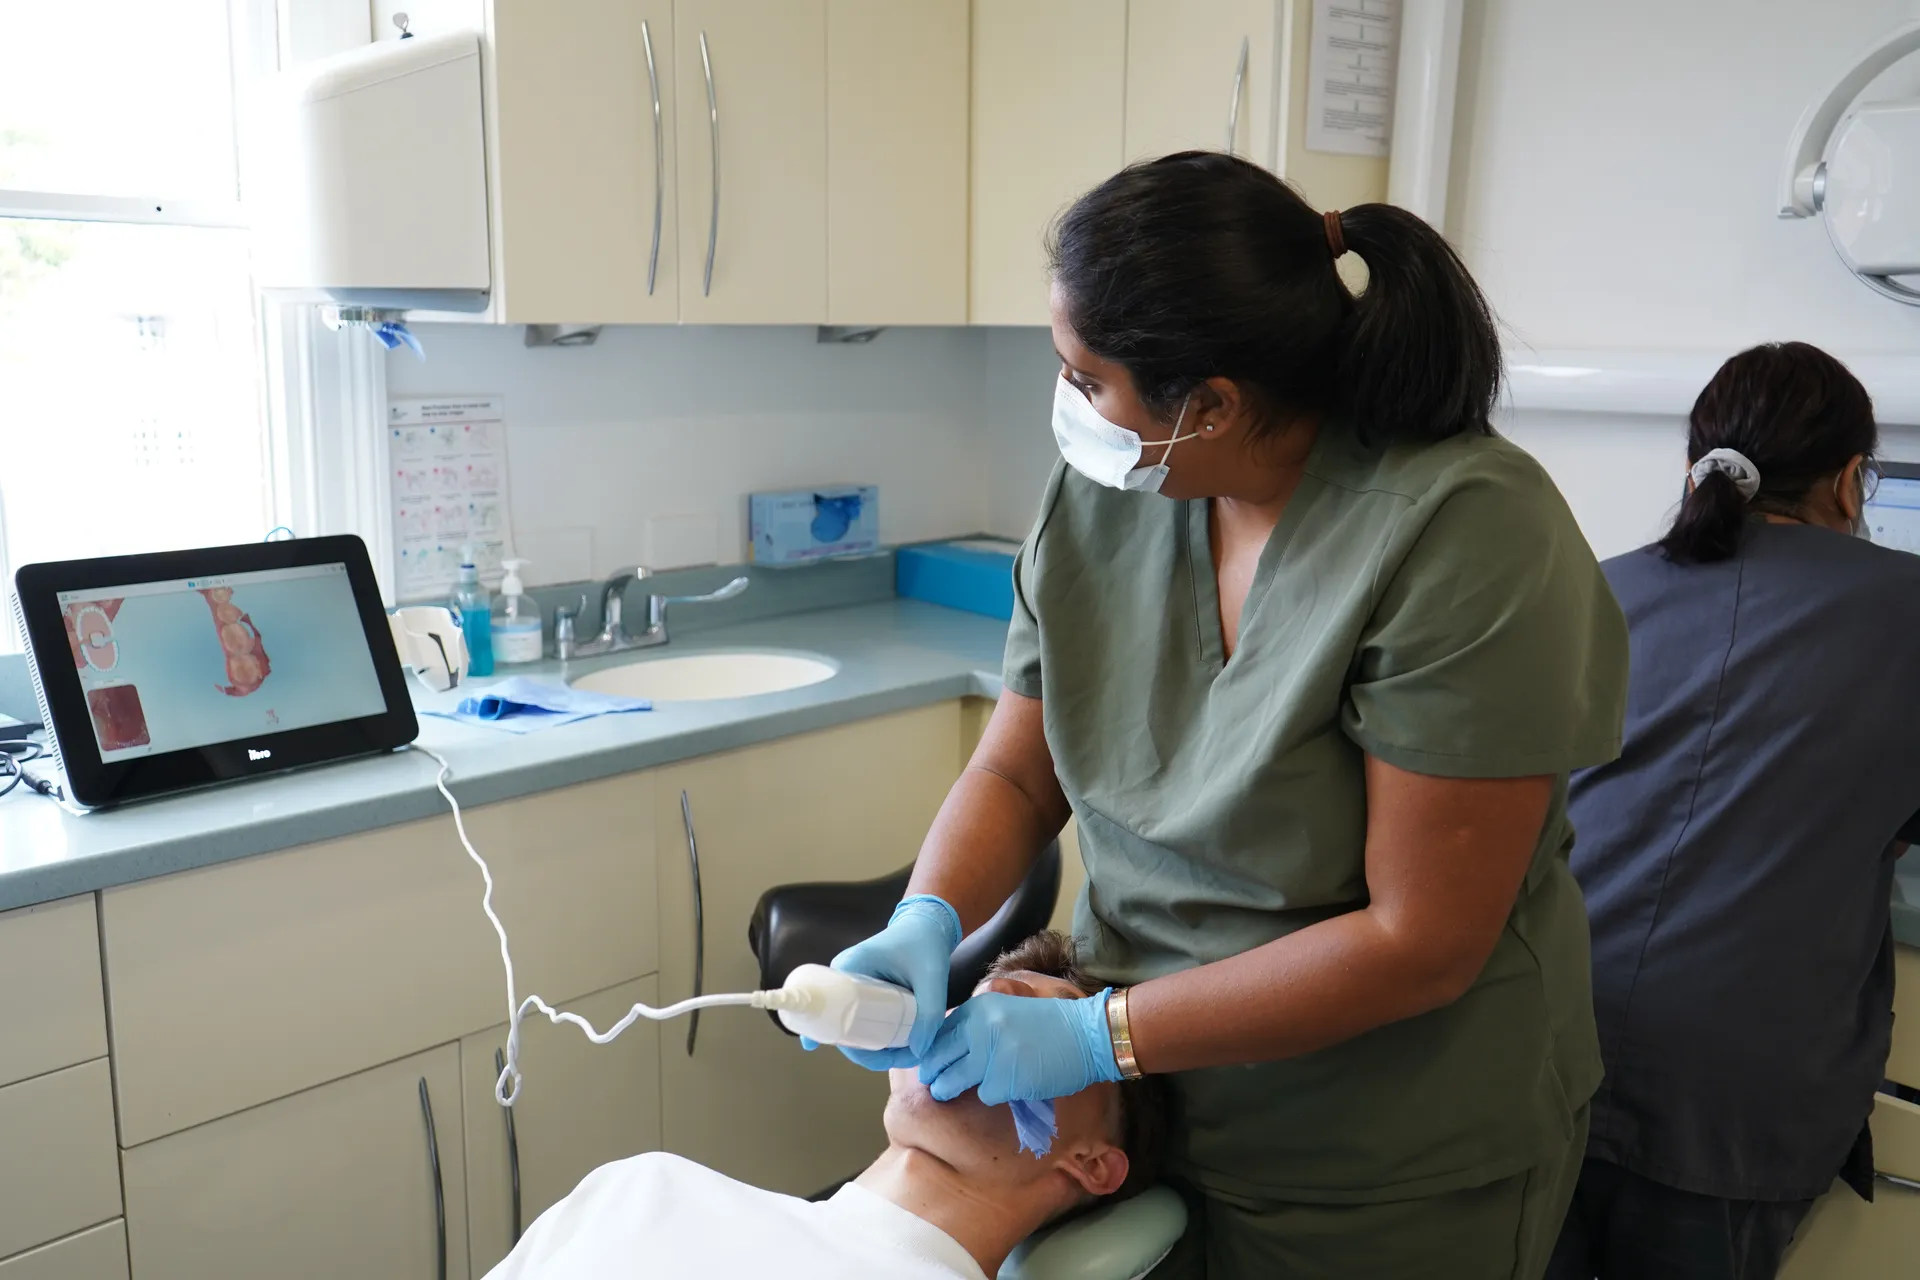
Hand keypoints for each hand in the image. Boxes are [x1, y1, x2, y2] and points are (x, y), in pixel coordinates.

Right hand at [802, 894, 960, 1068]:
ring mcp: (852, 989)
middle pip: (843, 1028)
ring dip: (876, 1048)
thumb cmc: (925, 944)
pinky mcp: (864, 995)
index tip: (872, 1059)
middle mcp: (842, 980)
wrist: (927, 926)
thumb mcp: (932, 977)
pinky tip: (892, 1054)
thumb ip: (929, 1012)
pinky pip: (861, 1022)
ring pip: (854, 1029)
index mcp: (848, 969)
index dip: (844, 1042)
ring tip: (907, 1054)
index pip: (833, 1013)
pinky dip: (876, 1039)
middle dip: (870, 1052)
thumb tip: (917, 1050)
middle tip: (902, 1060)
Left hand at [918, 988, 1120, 1104]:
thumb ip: (977, 1025)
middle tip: (932, 1082)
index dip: (929, 1050)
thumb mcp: (1006, 1011)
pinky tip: (1007, 1087)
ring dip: (950, 1088)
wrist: (1088, 1035)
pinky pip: (985, 1094)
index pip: (939, 1032)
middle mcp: (981, 1027)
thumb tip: (944, 1047)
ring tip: (946, 1092)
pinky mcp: (1006, 1079)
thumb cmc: (1049, 1026)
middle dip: (932, 1073)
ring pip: (954, 1080)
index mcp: (980, 1008)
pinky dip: (993, 1095)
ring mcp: (993, 1054)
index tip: (926, 1062)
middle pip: (939, 1057)